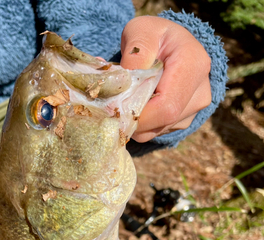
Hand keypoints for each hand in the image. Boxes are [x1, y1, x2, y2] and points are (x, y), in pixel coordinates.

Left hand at [121, 16, 211, 142]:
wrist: (171, 45)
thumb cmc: (154, 36)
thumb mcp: (141, 31)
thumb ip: (135, 54)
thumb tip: (125, 84)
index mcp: (194, 65)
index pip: (166, 107)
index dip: (138, 114)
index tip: (115, 106)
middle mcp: (200, 92)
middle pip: (162, 122)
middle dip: (133, 118)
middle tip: (114, 104)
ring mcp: (195, 110)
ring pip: (156, 130)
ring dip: (135, 120)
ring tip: (128, 97)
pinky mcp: (185, 120)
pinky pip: (157, 132)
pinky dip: (141, 123)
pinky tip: (139, 103)